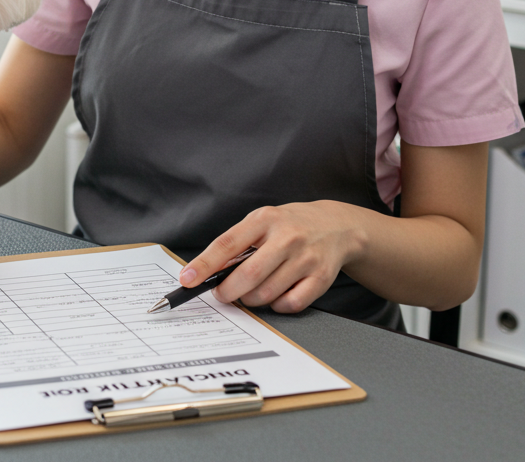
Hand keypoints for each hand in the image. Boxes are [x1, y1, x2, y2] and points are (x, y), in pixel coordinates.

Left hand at [178, 201, 366, 313]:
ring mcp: (305, 258)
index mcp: (265, 219)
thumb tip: (209, 271)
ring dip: (251, 299)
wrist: (336, 226)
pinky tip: (276, 294)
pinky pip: (290, 304)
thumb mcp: (262, 222)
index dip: (204, 264)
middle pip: (247, 275)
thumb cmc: (290, 225)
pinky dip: (277, 306)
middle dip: (228, 291)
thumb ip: (238, 243)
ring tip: (251, 291)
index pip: (227, 244)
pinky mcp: (321, 278)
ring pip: (266, 294)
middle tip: (222, 294)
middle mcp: (286, 237)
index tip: (187, 280)